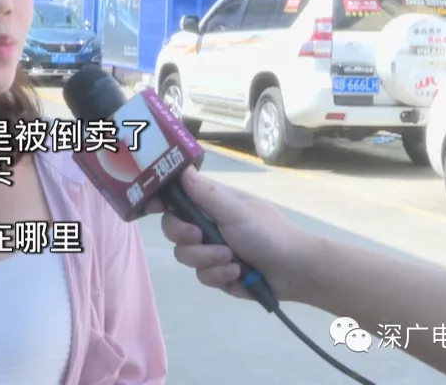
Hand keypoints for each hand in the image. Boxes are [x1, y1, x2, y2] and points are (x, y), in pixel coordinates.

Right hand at [145, 169, 321, 302]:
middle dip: (185, 236)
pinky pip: (203, 276)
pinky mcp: (218, 274)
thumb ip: (205, 194)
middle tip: (200, 236)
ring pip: (185, 256)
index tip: (150, 207)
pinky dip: (220, 276)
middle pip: (173, 230)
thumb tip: (182, 168)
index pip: (176, 198)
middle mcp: (208, 225)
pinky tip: (238, 274)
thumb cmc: (267, 233)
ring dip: (208, 259)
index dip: (160, 202)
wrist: (295, 271)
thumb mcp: (235, 211)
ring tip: (232, 259)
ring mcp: (211, 250)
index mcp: (212, 203)